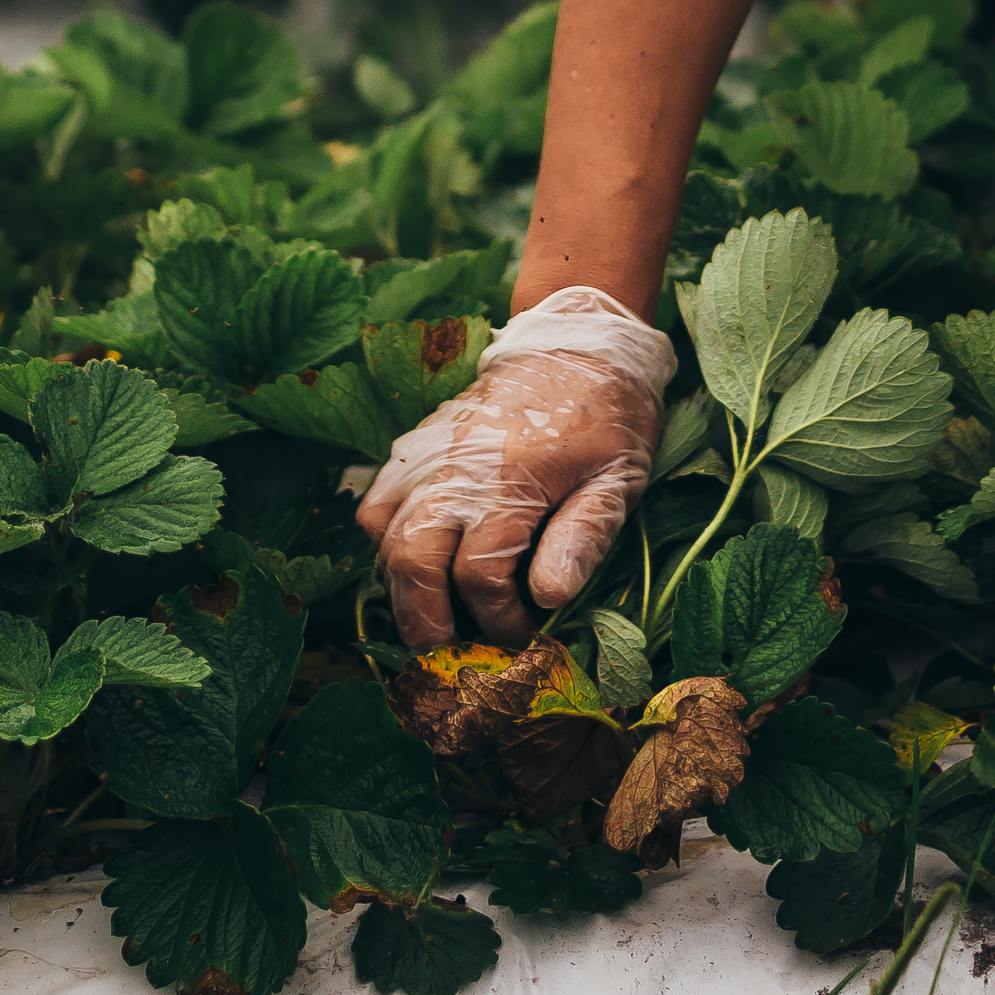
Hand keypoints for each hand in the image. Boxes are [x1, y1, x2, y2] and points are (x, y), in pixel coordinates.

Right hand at [352, 286, 671, 650]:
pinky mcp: (418, 445)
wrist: (576, 342)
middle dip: (423, 620)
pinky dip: (383, 537)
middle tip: (449, 652)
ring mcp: (430, 454)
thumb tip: (548, 597)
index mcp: (512, 480)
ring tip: (431, 616)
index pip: (480, 576)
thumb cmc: (607, 415)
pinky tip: (413, 558)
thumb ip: (583, 537)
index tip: (520, 634)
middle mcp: (458, 468)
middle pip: (412, 560)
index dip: (497, 619)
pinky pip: (376, 499)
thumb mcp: (618, 476)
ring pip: (384, 534)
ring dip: (399, 585)